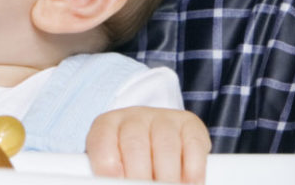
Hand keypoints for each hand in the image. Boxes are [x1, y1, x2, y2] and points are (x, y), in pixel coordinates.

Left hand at [86, 107, 209, 183]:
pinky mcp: (190, 125)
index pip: (102, 144)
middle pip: (135, 146)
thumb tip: (116, 181)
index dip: (107, 168)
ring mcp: (164, 118)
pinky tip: (189, 183)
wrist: (157, 136)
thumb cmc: (129, 158)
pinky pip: (192, 146)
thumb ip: (113, 174)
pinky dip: (192, 171)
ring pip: (165, 147)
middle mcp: (134, 117)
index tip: (116, 183)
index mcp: (106, 125)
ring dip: (167, 177)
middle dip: (139, 177)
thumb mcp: (114, 164)